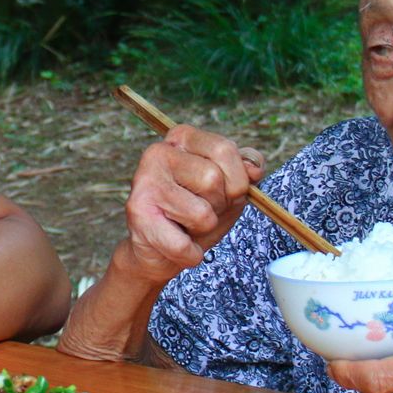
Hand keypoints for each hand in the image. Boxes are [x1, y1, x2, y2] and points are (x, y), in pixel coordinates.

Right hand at [121, 125, 263, 283]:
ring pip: (202, 214)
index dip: (236, 180)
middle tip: (199, 212)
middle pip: (213, 180)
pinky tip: (177, 244)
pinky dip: (190, 254)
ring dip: (203, 231)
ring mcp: (145, 182)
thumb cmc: (192, 214)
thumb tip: (254, 168)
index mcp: (182, 138)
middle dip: (218, 207)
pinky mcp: (137, 213)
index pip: (225, 149)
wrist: (155, 250)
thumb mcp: (227, 188)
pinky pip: (184, 244)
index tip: (222, 191)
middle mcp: (159, 153)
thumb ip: (244, 171)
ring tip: (185, 226)